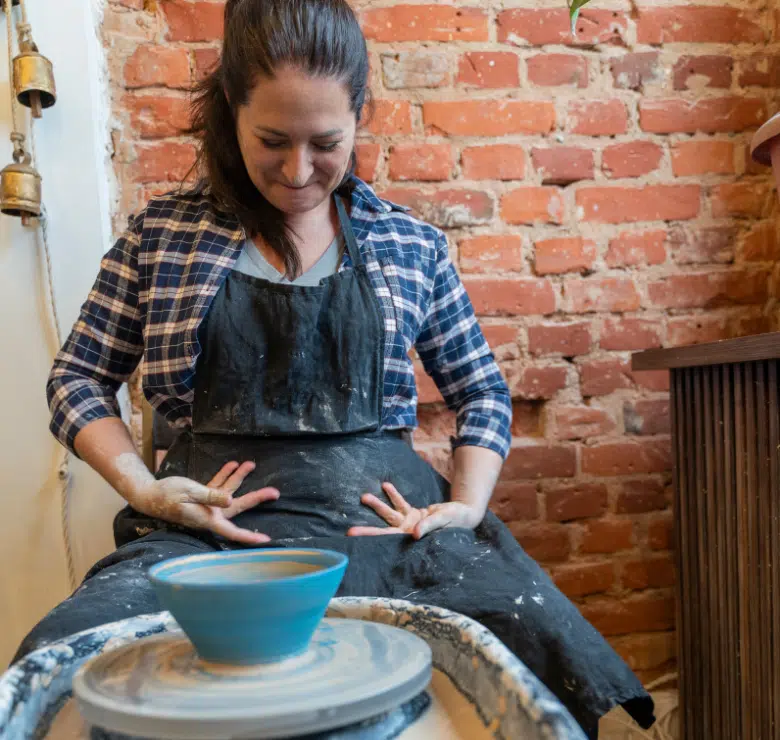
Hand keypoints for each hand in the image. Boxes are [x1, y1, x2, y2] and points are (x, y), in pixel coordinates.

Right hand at [128, 461, 278, 544]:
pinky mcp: (201, 497)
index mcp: (207, 519)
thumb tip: (231, 500)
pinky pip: (217, 486)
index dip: (249, 537)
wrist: (149, 494)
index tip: (265, 540)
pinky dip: (225, 475)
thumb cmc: (166, 496)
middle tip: (275, 492)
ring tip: (251, 464)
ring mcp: (207, 505)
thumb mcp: (189, 493)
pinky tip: (234, 465)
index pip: (232, 531)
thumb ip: (211, 495)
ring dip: (239, 478)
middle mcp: (210, 514)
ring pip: (228, 492)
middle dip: (256, 498)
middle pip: (238, 507)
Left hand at [347, 482, 482, 539]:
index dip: (371, 539)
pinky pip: (401, 503)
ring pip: (389, 514)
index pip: (387, 540)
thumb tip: (414, 534)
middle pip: (383, 531)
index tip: (356, 539)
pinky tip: (385, 486)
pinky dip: (394, 495)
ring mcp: (409, 523)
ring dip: (377, 505)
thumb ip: (428, 526)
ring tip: (364, 497)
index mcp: (410, 539)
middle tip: (350, 531)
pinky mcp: (414, 514)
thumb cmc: (455, 521)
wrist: (463, 515)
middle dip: (367, 531)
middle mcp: (406, 532)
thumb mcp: (443, 522)